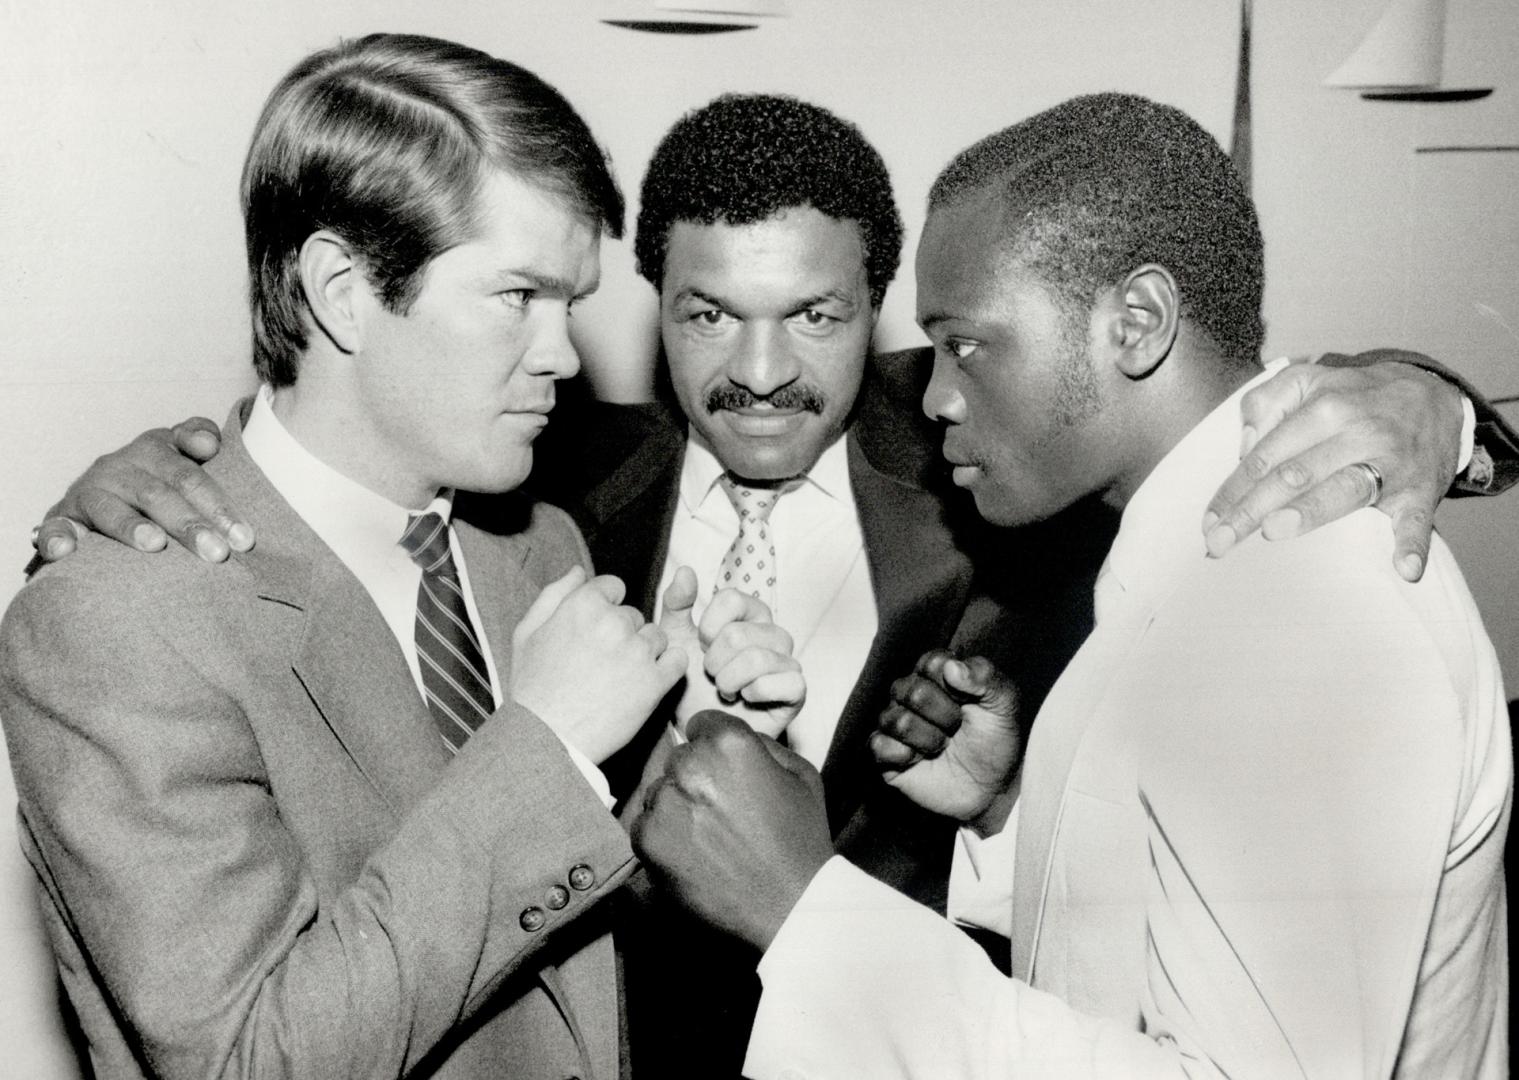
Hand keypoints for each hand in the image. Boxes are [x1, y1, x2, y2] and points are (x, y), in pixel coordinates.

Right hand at [32, 418, 251, 563]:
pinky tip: (67, 552)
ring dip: (132, 528)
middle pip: (158, 493)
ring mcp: (88, 492)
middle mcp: (119, 467)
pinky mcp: (61, 517)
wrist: (97, 497)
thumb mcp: (181, 458)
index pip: (188, 472)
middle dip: (190, 524)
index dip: (217, 501)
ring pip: (110, 509)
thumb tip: (210, 443)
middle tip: (218, 553)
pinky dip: (58, 538)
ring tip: (155, 545)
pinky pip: (55, 527)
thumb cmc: (156, 481)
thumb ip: (201, 441)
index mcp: (154, 449)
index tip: (243, 534)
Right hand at [510, 567, 686, 763]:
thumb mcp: (527, 633)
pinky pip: (678, 661)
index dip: (604, 609)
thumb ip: (554, 595)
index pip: (614, 587)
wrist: (547, 739)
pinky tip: (646, 683)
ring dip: (644, 652)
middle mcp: (614, 622)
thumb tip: (578, 570)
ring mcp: (638, 652)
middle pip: (634, 615)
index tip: (594, 634)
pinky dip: (667, 669)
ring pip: (657, 636)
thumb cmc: (533, 688)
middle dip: (622, 634)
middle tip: (600, 664)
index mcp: (583, 605)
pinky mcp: (656, 682)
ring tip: (619, 678)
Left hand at [631, 711, 832, 949]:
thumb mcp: (799, 774)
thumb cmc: (800, 841)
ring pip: (659, 791)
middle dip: (696, 778)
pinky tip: (696, 854)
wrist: (790, 906)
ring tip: (711, 837)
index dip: (716, 749)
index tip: (727, 774)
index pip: (702, 724)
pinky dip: (663, 837)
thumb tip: (732, 736)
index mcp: (729, 742)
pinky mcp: (648, 840)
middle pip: (679, 759)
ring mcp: (665, 803)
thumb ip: (762, 743)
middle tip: (723, 812)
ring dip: (677, 806)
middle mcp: (690, 766)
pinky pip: (644, 824)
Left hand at [660, 569, 805, 738]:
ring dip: (728, 681)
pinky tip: (746, 700)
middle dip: (713, 662)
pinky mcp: (797, 691)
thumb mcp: (676, 641)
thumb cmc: (692, 682)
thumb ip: (677, 605)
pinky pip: (783, 683)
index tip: (702, 646)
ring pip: (756, 659)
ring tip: (725, 691)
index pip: (730, 598)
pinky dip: (754, 694)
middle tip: (712, 676)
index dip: (707, 627)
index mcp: (750, 614)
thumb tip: (685, 570)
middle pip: (737, 634)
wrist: (703, 727)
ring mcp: (788, 661)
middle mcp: (774, 633)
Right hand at [871, 650, 1020, 834]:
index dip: (955, 688)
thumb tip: (951, 666)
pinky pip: (878, 745)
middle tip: (957, 729)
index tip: (970, 702)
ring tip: (943, 746)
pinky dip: (905, 757)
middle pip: (912, 693)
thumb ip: (985, 676)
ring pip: (897, 722)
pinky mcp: (884, 752)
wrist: (989, 788)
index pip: (931, 664)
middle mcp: (910, 693)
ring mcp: (894, 722)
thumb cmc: (994, 741)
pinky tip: (920, 761)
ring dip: (930, 740)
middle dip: (945, 717)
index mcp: (936, 674)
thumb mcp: (1004, 704)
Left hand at [1203, 358, 1463, 581]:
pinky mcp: (1421, 490)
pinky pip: (1417, 519)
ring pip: (1344, 490)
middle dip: (1251, 510)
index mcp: (1323, 408)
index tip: (1209, 521)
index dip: (1234, 489)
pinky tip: (1403, 568)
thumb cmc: (1354, 398)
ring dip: (1309, 512)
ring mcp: (1390, 463)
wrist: (1434, 397)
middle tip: (1218, 543)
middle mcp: (1356, 433)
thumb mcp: (1308, 381)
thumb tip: (1245, 443)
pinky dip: (1412, 543)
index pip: (1266, 455)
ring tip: (1274, 530)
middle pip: (1294, 475)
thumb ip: (1267, 401)